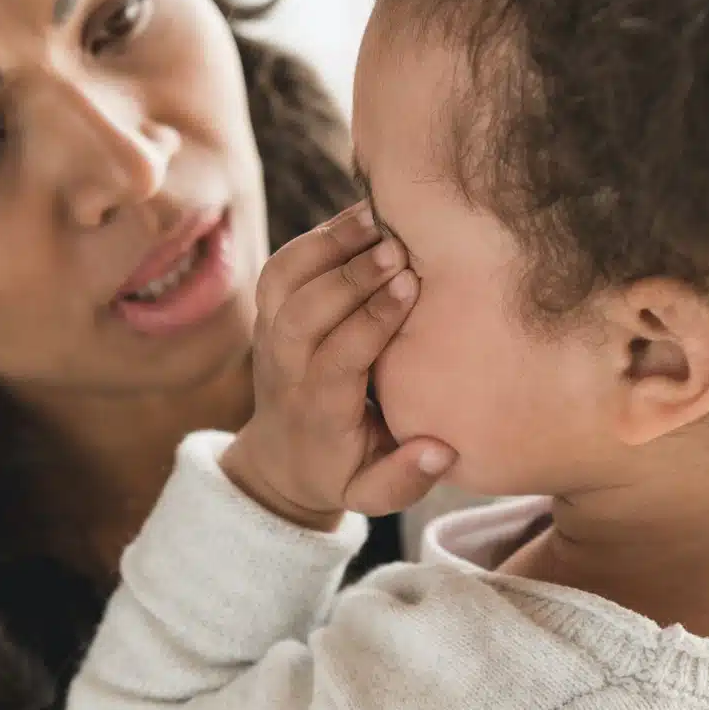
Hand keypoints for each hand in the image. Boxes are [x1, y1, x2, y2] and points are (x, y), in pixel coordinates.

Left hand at [220, 203, 454, 527]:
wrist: (281, 461)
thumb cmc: (340, 472)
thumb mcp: (371, 495)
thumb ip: (405, 479)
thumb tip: (440, 449)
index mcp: (316, 413)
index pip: (336, 360)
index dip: (370, 321)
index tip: (409, 287)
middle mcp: (284, 370)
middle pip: (301, 314)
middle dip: (348, 277)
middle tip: (396, 245)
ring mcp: (269, 337)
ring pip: (282, 281)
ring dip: (327, 244)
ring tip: (377, 215)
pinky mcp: (268, 312)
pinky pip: (281, 266)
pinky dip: (316, 236)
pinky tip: (362, 216)